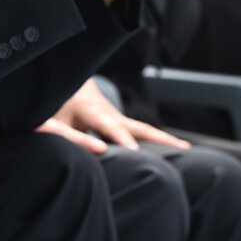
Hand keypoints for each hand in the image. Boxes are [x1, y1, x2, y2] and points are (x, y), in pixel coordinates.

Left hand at [37, 79, 190, 154]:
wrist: (61, 83)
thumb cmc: (53, 106)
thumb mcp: (52, 122)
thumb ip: (69, 136)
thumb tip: (96, 152)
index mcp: (91, 109)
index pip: (108, 124)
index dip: (120, 137)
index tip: (133, 149)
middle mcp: (109, 112)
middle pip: (138, 126)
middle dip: (159, 138)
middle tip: (181, 149)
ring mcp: (117, 118)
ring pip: (143, 130)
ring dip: (164, 141)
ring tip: (188, 153)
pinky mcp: (119, 125)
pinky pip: (140, 135)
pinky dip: (156, 144)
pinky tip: (172, 156)